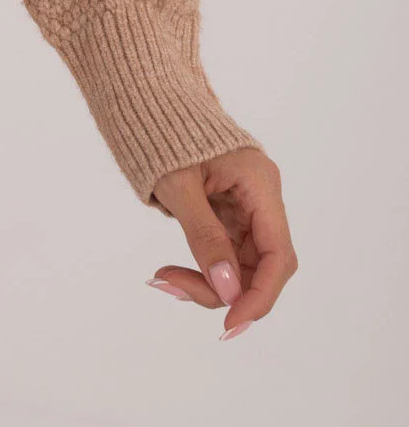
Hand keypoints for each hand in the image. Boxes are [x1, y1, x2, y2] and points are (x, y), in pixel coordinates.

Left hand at [147, 147, 295, 340]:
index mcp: (260, 184)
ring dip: (208, 282)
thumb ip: (205, 237)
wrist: (147, 102)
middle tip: (172, 287)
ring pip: (242, 264)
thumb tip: (228, 289)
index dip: (260, 296)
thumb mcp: (179, 186)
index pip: (278, 255)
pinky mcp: (228, 213)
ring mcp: (246, 206)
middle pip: (262, 265)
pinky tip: (171, 272)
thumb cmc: (161, 133)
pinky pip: (225, 252)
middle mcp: (261, 198)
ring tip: (164, 279)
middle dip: (224, 288)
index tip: (231, 324)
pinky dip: (202, 267)